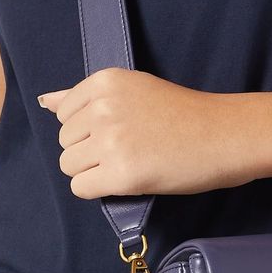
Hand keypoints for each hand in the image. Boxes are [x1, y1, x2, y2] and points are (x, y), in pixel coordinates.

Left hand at [38, 68, 267, 198]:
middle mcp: (103, 109)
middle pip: (65, 142)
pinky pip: (82, 188)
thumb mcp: (135, 90)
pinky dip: (99, 190)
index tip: (123, 130)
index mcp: (105, 82)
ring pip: (69, 167)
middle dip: (91, 151)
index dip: (90, 129)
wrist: (226, 135)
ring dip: (94, 172)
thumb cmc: (187, 114)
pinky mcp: (122, 174)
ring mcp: (111, 142)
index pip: (64, 114)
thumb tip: (45, 101)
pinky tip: (128, 180)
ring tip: (131, 164)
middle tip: (131, 149)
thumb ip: (86, 97)